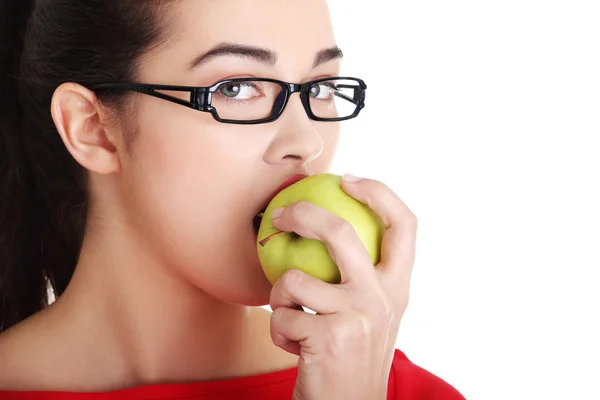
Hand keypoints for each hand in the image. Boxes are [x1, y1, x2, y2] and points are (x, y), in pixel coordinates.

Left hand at [268, 175, 416, 399]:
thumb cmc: (352, 355)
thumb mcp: (371, 313)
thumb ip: (362, 277)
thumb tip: (329, 227)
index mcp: (399, 286)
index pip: (404, 224)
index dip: (379, 192)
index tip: (348, 179)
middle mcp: (385, 297)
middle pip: (341, 232)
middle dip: (304, 214)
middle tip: (281, 214)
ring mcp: (358, 316)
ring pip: (294, 279)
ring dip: (279, 297)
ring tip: (290, 314)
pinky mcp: (328, 337)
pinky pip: (281, 315)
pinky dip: (278, 329)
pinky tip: (294, 345)